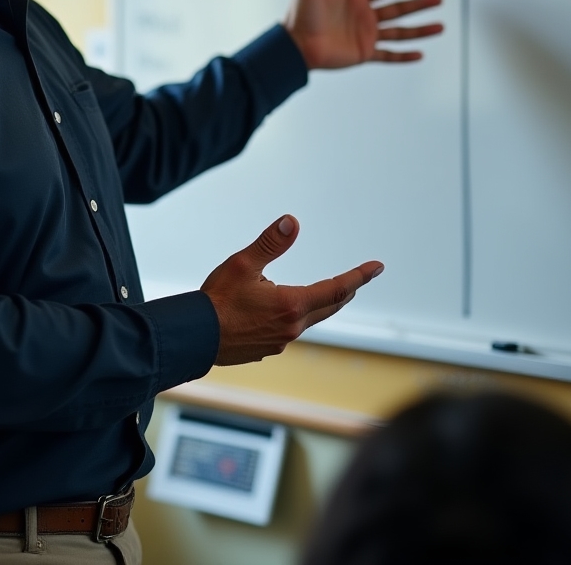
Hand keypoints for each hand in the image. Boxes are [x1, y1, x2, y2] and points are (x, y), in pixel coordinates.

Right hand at [200, 214, 382, 365]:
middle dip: (344, 291)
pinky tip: (278, 312)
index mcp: (292, 304)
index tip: (377, 267)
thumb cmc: (216, 300)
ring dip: (317, 304)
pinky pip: (288, 330)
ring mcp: (280, 341)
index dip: (359, 276)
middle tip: (357, 279)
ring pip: (309, 319)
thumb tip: (292, 222)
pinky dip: (293, 317)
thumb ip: (270, 243)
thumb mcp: (243, 263)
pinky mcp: (266, 349)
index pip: (336, 289)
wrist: (193, 337)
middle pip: (330, 307)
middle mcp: (292, 327)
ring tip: (318, 292)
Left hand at [283, 0, 443, 68]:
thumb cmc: (298, 13)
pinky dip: (404, 56)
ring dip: (420, 30)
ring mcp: (364, 35)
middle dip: (419, 3)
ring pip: (399, 31)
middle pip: (398, 8)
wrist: (295, 44)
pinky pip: (388, 55)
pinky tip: (420, 54)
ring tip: (440, 26)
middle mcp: (362, 16)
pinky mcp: (363, 53)